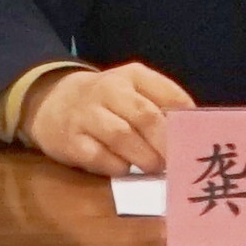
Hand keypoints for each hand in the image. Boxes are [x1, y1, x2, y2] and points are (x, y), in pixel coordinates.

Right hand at [22, 62, 191, 176]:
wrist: (50, 102)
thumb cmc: (105, 102)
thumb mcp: (132, 89)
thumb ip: (161, 104)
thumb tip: (193, 129)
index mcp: (131, 76)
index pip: (167, 93)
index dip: (185, 117)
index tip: (195, 137)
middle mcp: (108, 90)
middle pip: (145, 116)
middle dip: (165, 142)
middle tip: (177, 161)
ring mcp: (87, 115)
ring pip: (122, 136)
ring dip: (145, 157)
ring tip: (155, 167)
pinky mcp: (71, 141)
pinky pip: (100, 158)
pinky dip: (117, 167)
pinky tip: (125, 169)